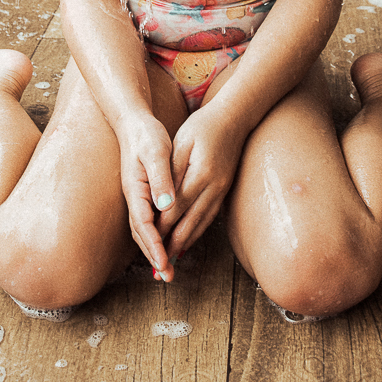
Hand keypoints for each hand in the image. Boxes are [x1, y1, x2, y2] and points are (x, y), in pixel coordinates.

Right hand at [116, 113, 177, 279]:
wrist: (135, 122)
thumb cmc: (146, 135)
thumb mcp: (156, 152)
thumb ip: (161, 178)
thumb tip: (166, 206)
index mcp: (135, 190)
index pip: (144, 225)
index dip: (154, 245)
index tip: (165, 262)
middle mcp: (134, 197)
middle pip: (141, 234)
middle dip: (154, 255)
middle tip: (168, 276)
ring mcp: (137, 197)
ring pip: (144, 230)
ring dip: (155, 249)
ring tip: (168, 267)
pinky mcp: (144, 194)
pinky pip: (150, 221)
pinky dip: (157, 236)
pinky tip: (169, 242)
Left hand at [156, 104, 245, 259]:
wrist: (233, 117)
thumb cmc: (202, 125)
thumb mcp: (182, 143)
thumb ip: (172, 172)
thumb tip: (163, 202)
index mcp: (201, 174)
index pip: (176, 208)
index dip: (161, 227)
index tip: (147, 242)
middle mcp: (214, 187)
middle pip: (190, 223)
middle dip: (172, 244)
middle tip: (158, 265)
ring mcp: (222, 190)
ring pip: (202, 223)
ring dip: (185, 243)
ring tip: (170, 260)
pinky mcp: (225, 190)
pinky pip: (210, 217)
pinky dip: (197, 231)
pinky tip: (188, 240)